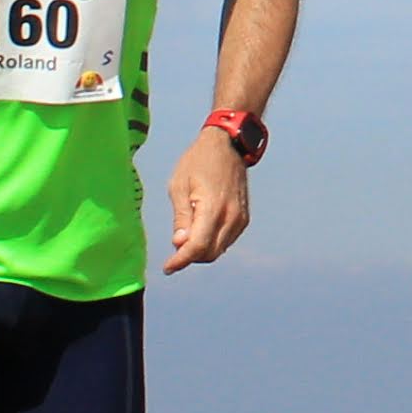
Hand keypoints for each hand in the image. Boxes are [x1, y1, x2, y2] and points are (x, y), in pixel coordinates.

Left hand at [163, 125, 254, 272]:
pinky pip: (227, 241)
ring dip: (201, 251)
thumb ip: (181, 218)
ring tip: (187, 238)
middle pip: (209, 253)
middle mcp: (231, 216)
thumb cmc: (198, 162)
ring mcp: (240, 218)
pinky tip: (201, 232)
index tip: (167, 267)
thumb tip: (180, 244)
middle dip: (190, 257)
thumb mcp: (179, 186)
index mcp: (212, 207)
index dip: (181, 261)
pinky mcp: (244, 218)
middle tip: (175, 249)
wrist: (228, 145)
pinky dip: (212, 243)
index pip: (197, 246)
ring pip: (219, 250)